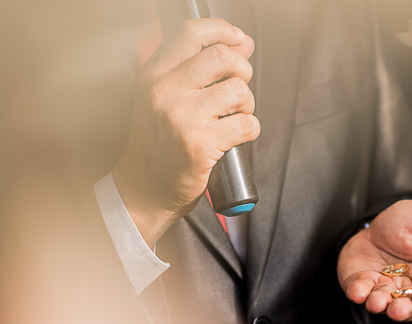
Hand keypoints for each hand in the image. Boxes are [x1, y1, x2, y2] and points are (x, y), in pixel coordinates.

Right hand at [112, 18, 259, 247]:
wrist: (144, 189)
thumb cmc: (159, 144)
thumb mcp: (167, 99)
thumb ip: (200, 69)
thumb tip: (242, 44)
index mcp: (153, 75)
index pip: (191, 32)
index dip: (223, 30)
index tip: (240, 40)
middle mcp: (165, 91)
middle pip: (223, 58)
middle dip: (242, 73)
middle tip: (237, 94)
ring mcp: (182, 117)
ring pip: (239, 91)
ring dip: (247, 106)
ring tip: (233, 119)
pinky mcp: (201, 143)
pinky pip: (247, 124)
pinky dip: (251, 130)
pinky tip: (235, 138)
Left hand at [338, 200, 411, 321]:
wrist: (376, 222)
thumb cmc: (410, 223)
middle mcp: (410, 287)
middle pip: (410, 306)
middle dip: (403, 309)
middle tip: (397, 309)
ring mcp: (386, 288)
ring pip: (385, 303)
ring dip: (380, 304)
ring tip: (376, 301)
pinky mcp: (362, 284)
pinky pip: (360, 292)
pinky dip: (358, 294)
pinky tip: (358, 292)